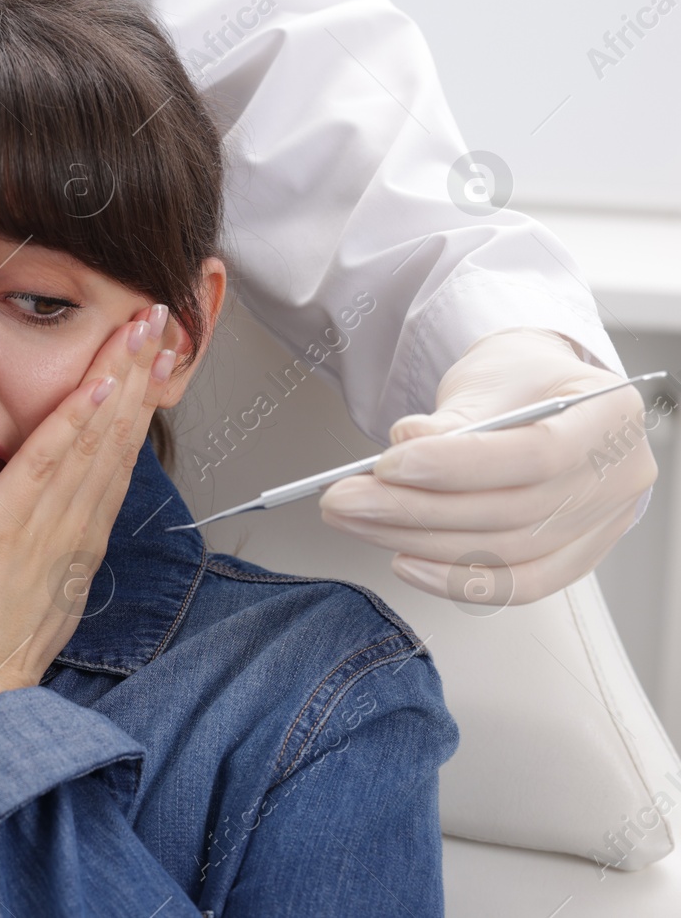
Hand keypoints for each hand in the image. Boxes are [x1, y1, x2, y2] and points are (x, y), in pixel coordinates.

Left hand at [0, 305, 174, 745]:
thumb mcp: (30, 588)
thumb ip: (45, 546)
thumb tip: (52, 517)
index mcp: (76, 540)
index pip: (114, 457)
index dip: (136, 402)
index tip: (153, 357)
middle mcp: (76, 529)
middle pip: (118, 438)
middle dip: (143, 373)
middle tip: (165, 318)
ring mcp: (51, 529)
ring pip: (95, 441)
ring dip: (122, 377)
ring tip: (143, 325)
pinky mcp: (12, 532)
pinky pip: (51, 467)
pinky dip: (79, 423)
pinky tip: (100, 385)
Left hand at [320, 327, 657, 605]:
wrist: (543, 398)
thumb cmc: (521, 381)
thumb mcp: (490, 378)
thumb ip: (454, 416)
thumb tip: (408, 441)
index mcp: (610, 418)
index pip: (534, 455)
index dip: (456, 466)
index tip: (387, 465)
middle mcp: (619, 477)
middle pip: (510, 513)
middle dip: (413, 510)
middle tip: (343, 499)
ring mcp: (602, 524)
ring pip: (503, 552)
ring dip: (415, 541)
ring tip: (354, 519)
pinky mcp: (575, 557)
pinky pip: (518, 585)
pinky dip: (456, 581)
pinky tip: (402, 560)